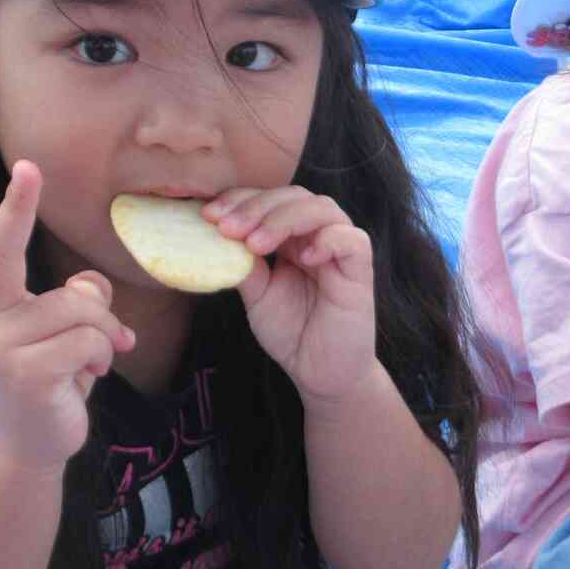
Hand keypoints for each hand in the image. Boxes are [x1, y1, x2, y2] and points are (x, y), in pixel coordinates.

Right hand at [0, 144, 135, 473]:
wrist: (30, 444)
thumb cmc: (50, 373)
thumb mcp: (62, 328)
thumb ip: (76, 293)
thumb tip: (88, 284)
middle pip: (1, 252)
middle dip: (18, 208)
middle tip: (29, 166)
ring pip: (81, 306)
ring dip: (103, 333)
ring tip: (87, 361)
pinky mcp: (24, 373)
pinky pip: (89, 339)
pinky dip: (102, 357)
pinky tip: (84, 379)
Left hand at [204, 186, 375, 406]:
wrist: (322, 373)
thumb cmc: (292, 330)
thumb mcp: (257, 294)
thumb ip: (243, 265)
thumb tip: (216, 238)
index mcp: (291, 236)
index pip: (268, 199)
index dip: (239, 200)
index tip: (208, 216)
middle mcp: (316, 234)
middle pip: (292, 196)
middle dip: (257, 207)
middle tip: (228, 228)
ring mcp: (340, 249)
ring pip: (321, 208)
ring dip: (284, 219)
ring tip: (255, 244)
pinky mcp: (361, 269)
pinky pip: (352, 240)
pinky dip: (327, 240)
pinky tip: (302, 257)